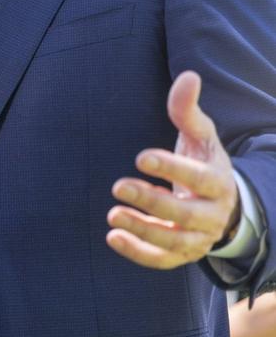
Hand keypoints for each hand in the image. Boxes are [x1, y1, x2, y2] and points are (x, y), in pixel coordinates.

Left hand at [106, 71, 239, 268]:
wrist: (224, 204)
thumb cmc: (203, 160)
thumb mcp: (200, 134)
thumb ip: (188, 109)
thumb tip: (188, 75)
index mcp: (219, 181)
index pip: (198, 178)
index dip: (171, 169)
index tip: (140, 157)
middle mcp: (212, 214)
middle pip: (184, 214)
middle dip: (151, 201)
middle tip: (118, 185)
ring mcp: (199, 238)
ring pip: (173, 242)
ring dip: (143, 230)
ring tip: (112, 215)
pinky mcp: (184, 255)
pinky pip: (162, 260)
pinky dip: (139, 252)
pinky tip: (113, 237)